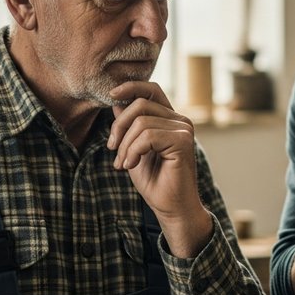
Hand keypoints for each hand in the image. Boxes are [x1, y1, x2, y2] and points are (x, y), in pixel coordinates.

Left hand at [106, 81, 205, 224]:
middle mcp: (180, 120)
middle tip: (112, 150)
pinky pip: (147, 136)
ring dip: (124, 145)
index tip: (111, 95)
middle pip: (140, 105)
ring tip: (123, 164)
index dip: (131, 87)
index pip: (151, 90)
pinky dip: (132, 151)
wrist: (171, 208)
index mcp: (170, 119)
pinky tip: (131, 165)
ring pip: (141, 122)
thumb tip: (117, 103)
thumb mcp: (132, 150)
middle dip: (119, 126)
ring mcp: (183, 129)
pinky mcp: (183, 141)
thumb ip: (128, 127)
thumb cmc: (155, 182)